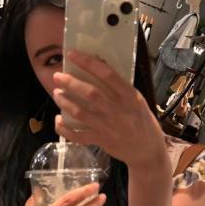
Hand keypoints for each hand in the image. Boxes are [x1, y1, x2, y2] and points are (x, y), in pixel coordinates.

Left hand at [52, 50, 168, 171]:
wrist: (148, 150)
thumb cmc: (142, 120)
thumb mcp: (136, 100)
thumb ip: (119, 87)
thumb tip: (98, 64)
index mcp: (129, 96)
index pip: (108, 75)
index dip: (88, 63)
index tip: (72, 55)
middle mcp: (119, 110)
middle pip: (91, 94)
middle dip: (71, 83)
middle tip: (57, 76)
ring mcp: (109, 127)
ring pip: (81, 113)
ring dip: (65, 103)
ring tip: (56, 94)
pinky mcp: (101, 141)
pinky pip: (78, 136)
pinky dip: (65, 129)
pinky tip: (58, 120)